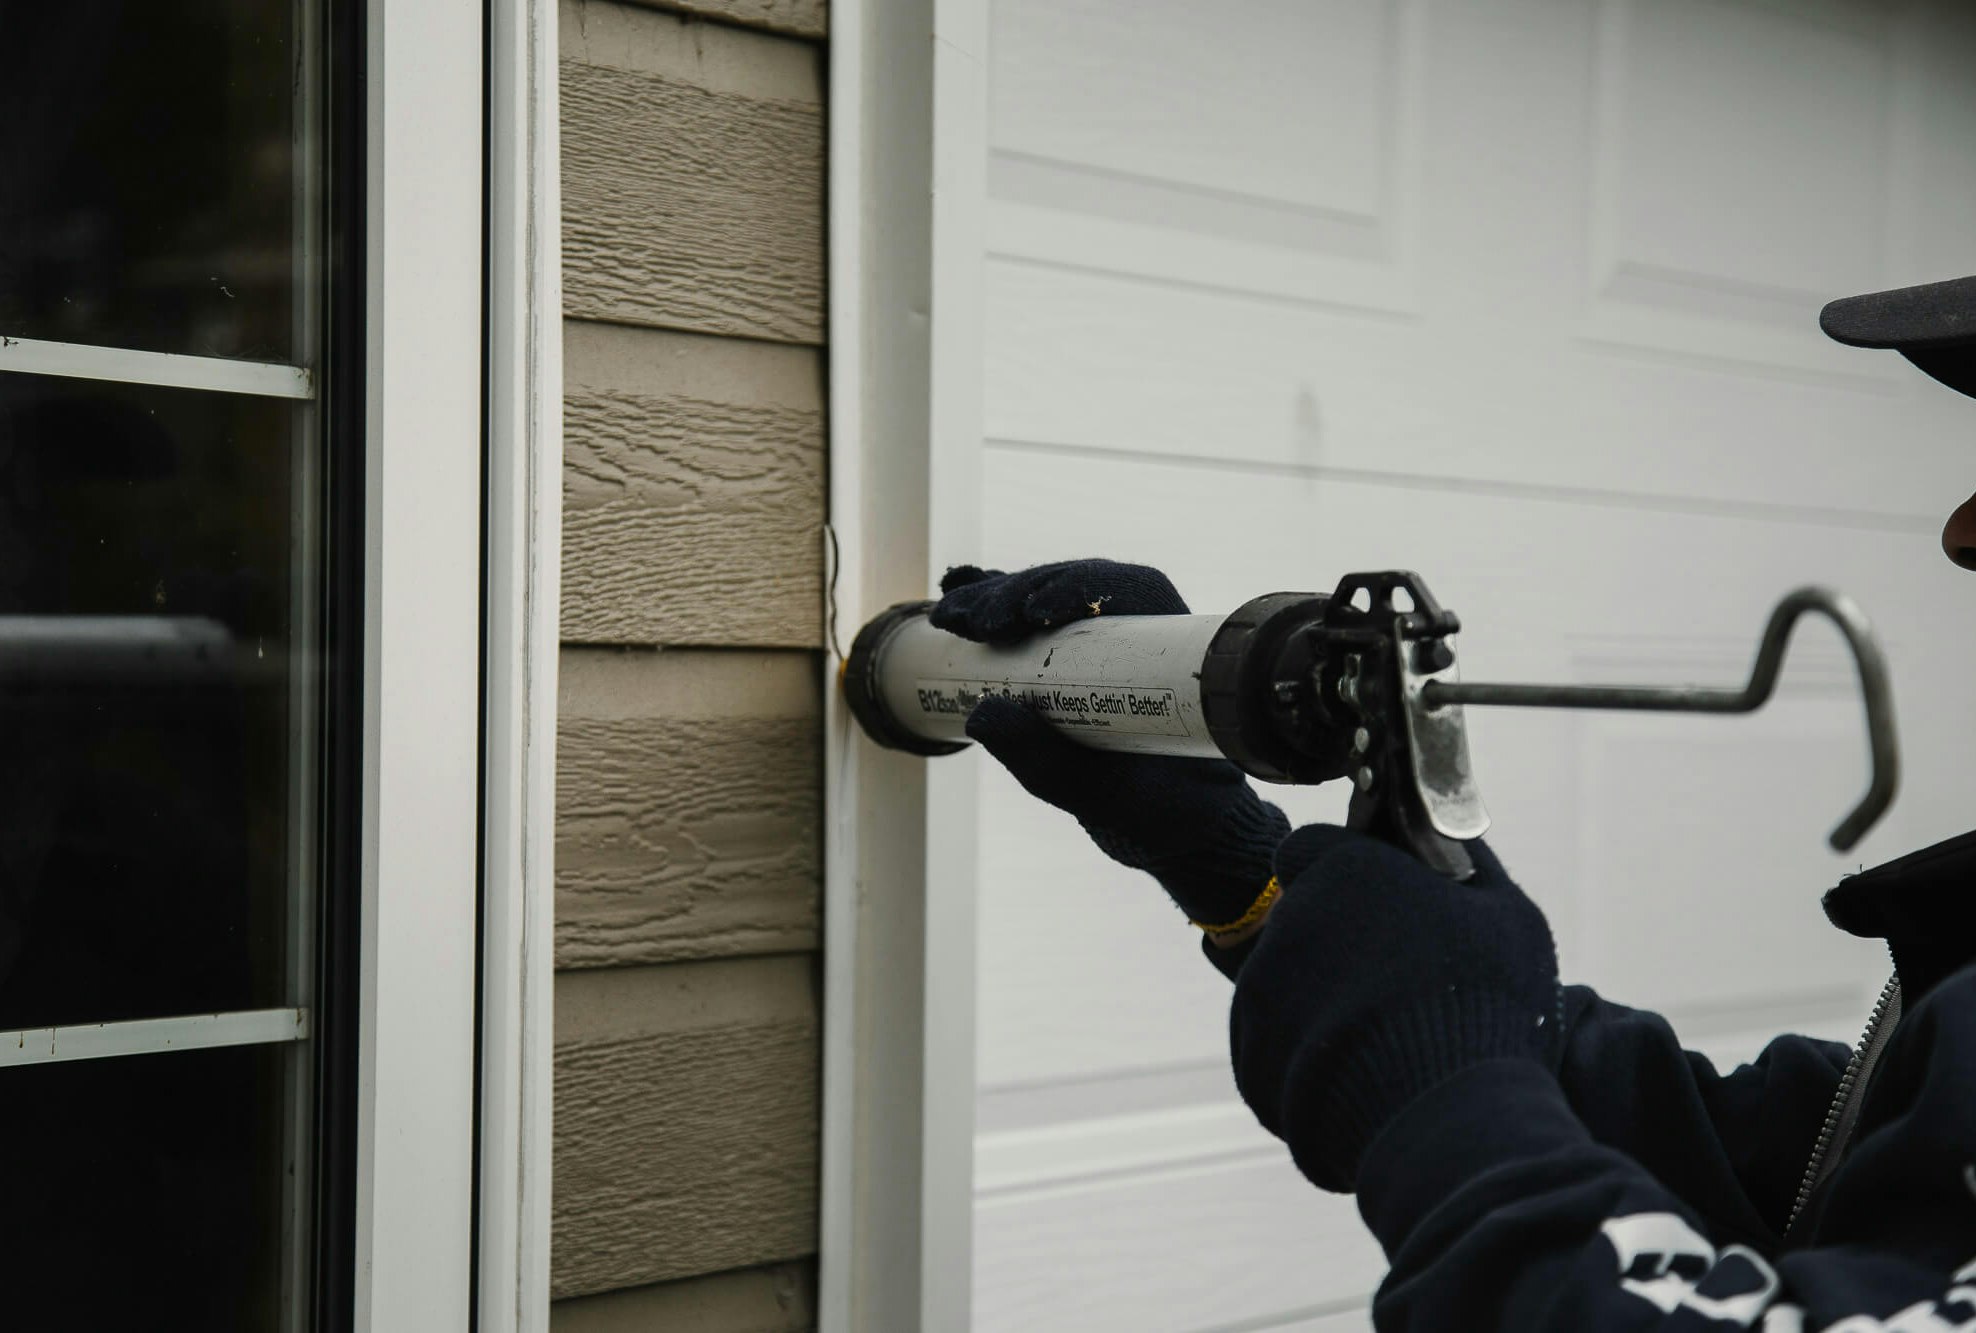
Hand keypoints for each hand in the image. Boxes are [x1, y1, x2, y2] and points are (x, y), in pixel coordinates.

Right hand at [933, 560, 1288, 938]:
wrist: (1166, 817)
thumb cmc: (1153, 802)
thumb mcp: (1100, 791)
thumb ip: (1045, 758)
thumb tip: (981, 712)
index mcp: (1167, 646)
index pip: (1125, 588)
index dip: (1074, 586)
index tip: (1035, 614)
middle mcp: (1133, 626)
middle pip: (1070, 585)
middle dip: (1016, 593)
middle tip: (975, 622)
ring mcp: (1093, 634)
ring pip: (1039, 596)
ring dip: (990, 598)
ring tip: (949, 618)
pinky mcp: (1061, 652)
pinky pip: (1021, 617)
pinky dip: (987, 603)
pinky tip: (952, 595)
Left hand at [1230, 824, 1562, 1191]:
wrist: (1447, 1120)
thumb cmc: (1488, 1007)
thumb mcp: (1506, 915)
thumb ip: (1468, 862)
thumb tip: (1452, 836)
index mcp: (1343, 872)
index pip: (1312, 849)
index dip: (1340, 872)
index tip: (1376, 904)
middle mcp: (1288, 921)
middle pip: (1301, 919)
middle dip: (1336, 942)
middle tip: (1395, 984)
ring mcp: (1260, 989)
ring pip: (1285, 981)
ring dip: (1321, 1001)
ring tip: (1386, 1043)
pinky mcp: (1250, 1051)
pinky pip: (1275, 1041)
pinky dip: (1306, 1056)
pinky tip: (1362, 1077)